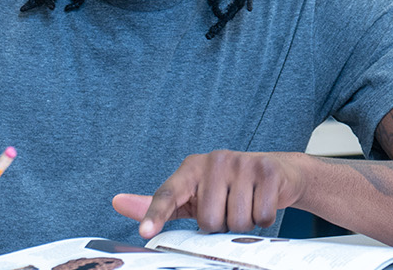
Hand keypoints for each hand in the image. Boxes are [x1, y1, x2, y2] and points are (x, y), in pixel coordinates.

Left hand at [111, 150, 308, 238]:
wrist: (276, 172)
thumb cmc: (225, 188)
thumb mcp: (191, 194)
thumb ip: (159, 203)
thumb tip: (117, 202)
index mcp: (189, 168)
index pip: (167, 194)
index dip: (154, 214)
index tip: (144, 232)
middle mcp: (213, 161)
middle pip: (209, 221)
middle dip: (220, 226)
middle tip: (227, 211)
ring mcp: (241, 163)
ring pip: (236, 222)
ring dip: (242, 225)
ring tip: (244, 206)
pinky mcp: (266, 172)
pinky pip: (261, 217)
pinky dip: (263, 220)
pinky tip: (261, 204)